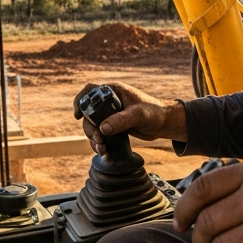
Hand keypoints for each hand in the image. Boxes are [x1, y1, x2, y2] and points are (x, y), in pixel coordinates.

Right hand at [72, 82, 186, 154]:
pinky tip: (103, 151)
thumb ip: (121, 120)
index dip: (80, 101)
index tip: (77, 115)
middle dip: (90, 128)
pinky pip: (101, 134)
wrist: (164, 123)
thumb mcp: (138, 115)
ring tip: (102, 149)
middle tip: (99, 139)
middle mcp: (110, 102)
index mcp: (114, 91)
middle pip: (89, 113)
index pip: (90, 91)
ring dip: (93, 138)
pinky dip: (99, 142)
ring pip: (93, 126)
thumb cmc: (155, 113)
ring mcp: (111, 114)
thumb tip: (103, 128)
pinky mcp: (114, 126)